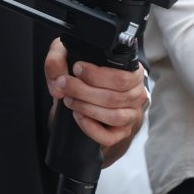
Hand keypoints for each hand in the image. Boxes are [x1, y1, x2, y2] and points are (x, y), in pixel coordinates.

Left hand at [45, 39, 147, 162]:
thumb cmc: (79, 71)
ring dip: (86, 108)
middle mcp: (136, 94)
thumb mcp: (67, 57)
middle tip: (64, 84)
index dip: (96, 75)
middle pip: (115, 97)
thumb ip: (57, 59)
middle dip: (83, 91)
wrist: (80, 90)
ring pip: (115, 116)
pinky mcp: (121, 131)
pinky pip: (110, 137)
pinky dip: (90, 128)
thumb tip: (58, 84)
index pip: (123, 78)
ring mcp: (131, 115)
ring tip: (69, 99)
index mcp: (131, 72)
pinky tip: (78, 115)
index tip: (76, 69)